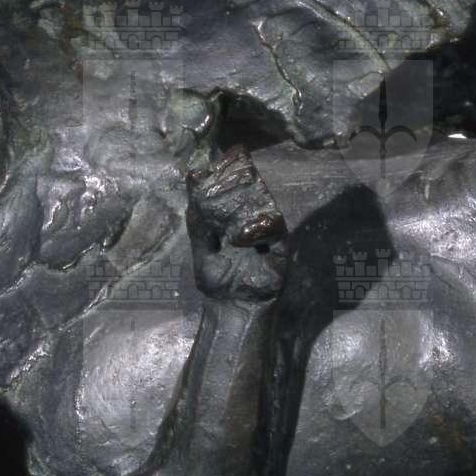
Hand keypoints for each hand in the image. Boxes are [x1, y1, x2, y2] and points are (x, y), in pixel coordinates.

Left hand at [185, 148, 288, 301]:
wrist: (231, 307)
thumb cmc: (218, 277)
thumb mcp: (200, 242)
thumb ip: (199, 214)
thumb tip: (194, 174)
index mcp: (236, 209)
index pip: (236, 177)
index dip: (224, 168)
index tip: (205, 170)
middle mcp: (255, 213)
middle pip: (250, 182)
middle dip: (228, 184)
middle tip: (208, 195)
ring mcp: (269, 228)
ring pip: (262, 199)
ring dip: (239, 205)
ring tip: (221, 223)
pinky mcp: (281, 245)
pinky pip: (272, 226)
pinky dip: (253, 228)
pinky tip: (238, 238)